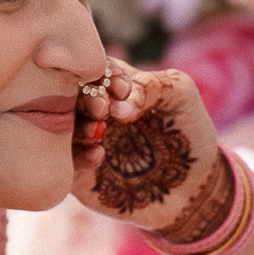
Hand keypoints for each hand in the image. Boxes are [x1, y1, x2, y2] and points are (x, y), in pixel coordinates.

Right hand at [73, 62, 219, 227]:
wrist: (193, 186)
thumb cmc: (188, 132)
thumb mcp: (180, 95)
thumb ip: (152, 86)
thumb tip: (117, 106)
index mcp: (111, 85)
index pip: (92, 69)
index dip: (101, 74)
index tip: (121, 89)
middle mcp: (91, 111)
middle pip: (68, 96)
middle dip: (84, 99)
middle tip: (102, 110)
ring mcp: (82, 142)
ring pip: (60, 129)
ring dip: (77, 128)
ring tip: (99, 133)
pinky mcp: (78, 174)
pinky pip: (64, 164)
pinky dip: (76, 158)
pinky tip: (99, 157)